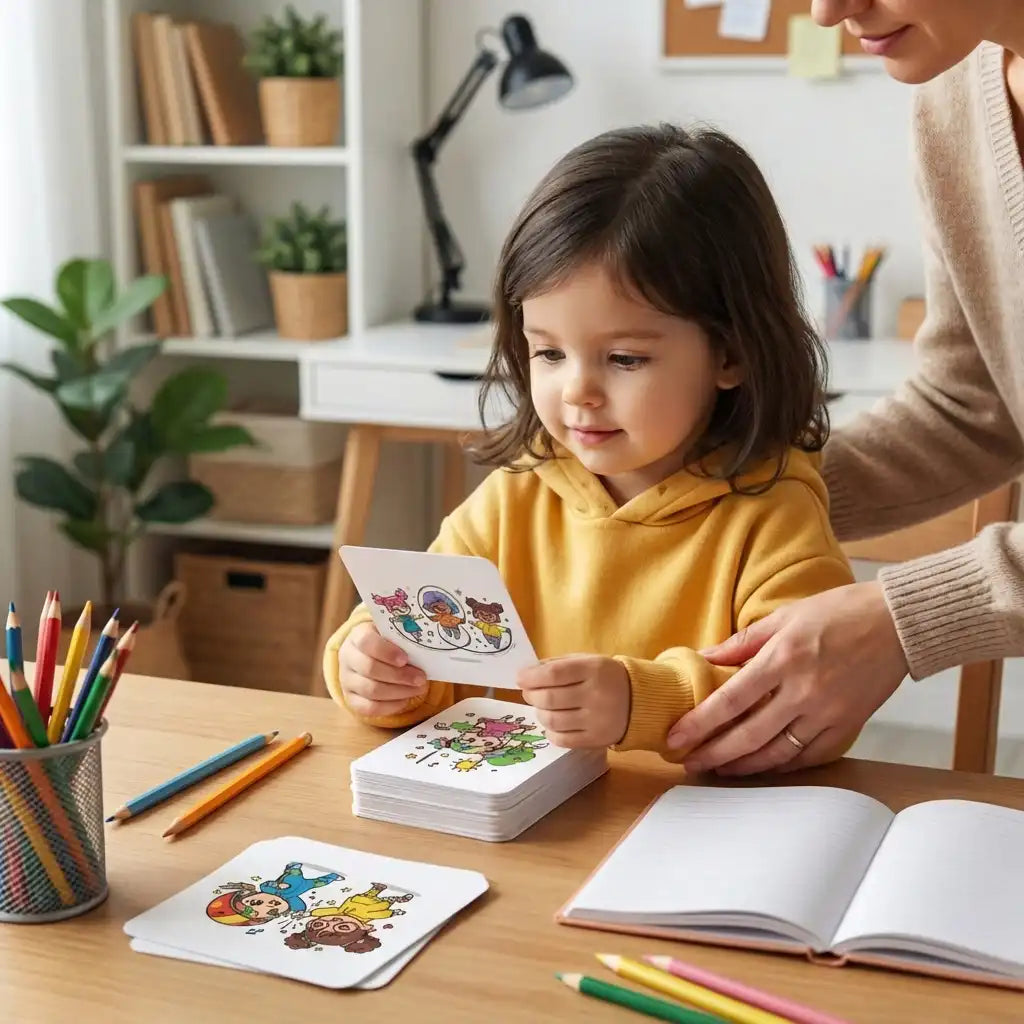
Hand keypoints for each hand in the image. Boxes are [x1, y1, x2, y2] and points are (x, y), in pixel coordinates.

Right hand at [338, 623, 427, 717]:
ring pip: (371, 690)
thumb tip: (427, 648)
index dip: (386, 651)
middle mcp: (348, 658)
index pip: (366, 642)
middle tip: (421, 678)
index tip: (405, 659)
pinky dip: (391, 706)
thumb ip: (403, 639)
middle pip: (370, 668)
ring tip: (418, 689)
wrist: (366, 656)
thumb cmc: (386, 643)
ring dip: (399, 691)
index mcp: (357, 636)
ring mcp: (347, 680)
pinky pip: (370, 708)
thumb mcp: (392, 634)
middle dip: (399, 676)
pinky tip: (405, 699)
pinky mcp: (351, 699)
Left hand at [517, 655, 630, 747]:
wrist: (640, 702)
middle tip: (529, 692)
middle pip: (549, 698)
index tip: (520, 678)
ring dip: (539, 712)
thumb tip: (526, 673)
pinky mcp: (597, 740)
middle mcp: (596, 695)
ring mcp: (597, 720)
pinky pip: (562, 739)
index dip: (531, 677)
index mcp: (594, 670)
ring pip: (552, 720)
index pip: (553, 674)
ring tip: (542, 706)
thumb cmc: (606, 678)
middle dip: (531, 695)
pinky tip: (553, 723)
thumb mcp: (587, 661)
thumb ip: (557, 664)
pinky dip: (550, 731)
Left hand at [666, 581, 907, 774]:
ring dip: (745, 766)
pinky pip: (811, 756)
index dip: (700, 723)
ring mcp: (828, 712)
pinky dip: (784, 765)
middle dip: (714, 753)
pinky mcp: (849, 725)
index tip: (676, 737)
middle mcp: (804, 691)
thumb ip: (742, 642)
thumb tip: (705, 658)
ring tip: (719, 768)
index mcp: (783, 659)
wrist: (897, 622)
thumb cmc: (839, 612)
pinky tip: (763, 766)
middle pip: (750, 735)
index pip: (731, 699)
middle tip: (689, 763)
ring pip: (778, 752)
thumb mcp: (784, 617)